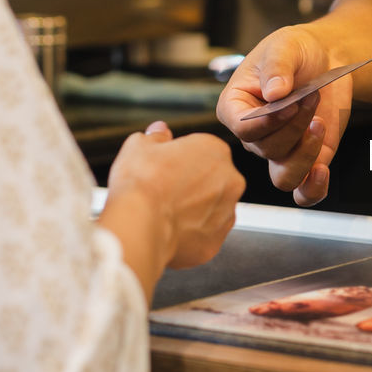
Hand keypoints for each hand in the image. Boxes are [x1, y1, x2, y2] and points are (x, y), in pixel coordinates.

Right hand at [107, 121, 245, 268]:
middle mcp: (231, 180)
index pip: (201, 151)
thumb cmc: (141, 181)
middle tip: (163, 191)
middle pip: (211, 180)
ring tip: (164, 213)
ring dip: (194, 210)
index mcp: (216, 150)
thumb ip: (156, 136)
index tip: (163, 168)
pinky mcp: (217, 241)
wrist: (140, 225)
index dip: (179, 160)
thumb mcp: (140, 146)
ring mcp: (227, 212)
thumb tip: (160, 130)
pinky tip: (169, 231)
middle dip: (192, 185)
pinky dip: (190, 234)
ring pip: (211, 208)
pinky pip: (204, 234)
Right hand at [215, 25, 351, 205]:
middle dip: (296, 124)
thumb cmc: (295, 50)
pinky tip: (323, 170)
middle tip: (311, 96)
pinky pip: (303, 192)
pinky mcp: (306, 160)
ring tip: (320, 123)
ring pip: (283, 177)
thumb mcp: (284, 45)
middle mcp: (254, 135)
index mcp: (235, 108)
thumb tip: (275, 93)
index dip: (269, 121)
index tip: (290, 101)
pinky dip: (312, 190)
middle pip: (268, 149)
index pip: (243, 128)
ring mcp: (279, 151)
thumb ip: (277, 66)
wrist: (325, 59)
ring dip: (305, 153)